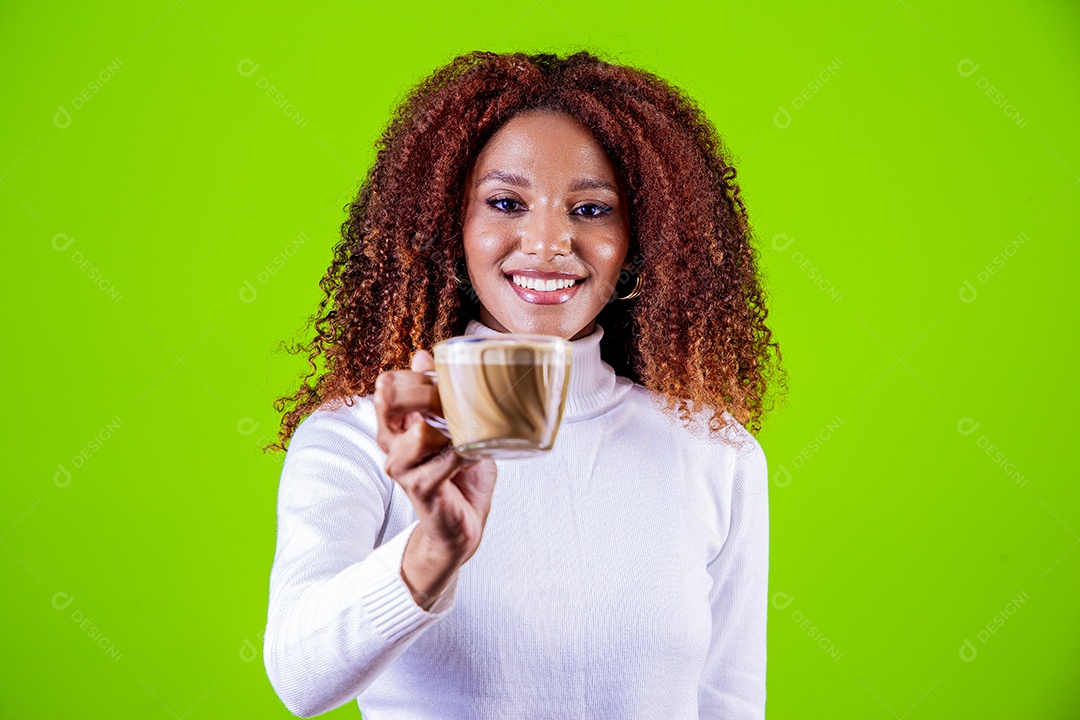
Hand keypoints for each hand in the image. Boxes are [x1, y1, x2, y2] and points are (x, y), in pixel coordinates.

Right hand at [373, 349, 497, 567]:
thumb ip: (435, 391)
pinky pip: (446, 458)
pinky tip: (476, 454)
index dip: (419, 376)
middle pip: (390, 398)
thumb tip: (422, 355)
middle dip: (429, 392)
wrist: (463, 522)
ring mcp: (401, 467)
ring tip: (470, 434)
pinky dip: (467, 452)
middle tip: (458, 402)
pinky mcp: (419, 488)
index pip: (388, 384)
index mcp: (394, 424)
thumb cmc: (457, 471)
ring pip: (420, 430)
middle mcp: (390, 443)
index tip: (448, 382)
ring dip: (453, 427)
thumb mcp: (449, 423)